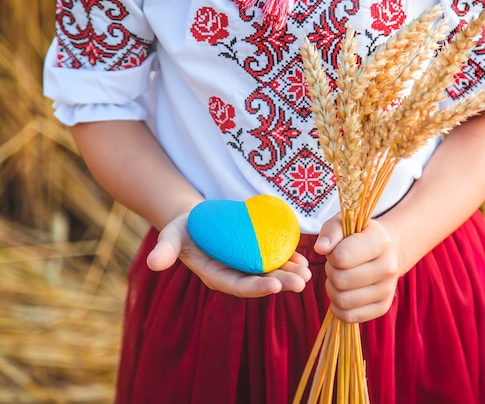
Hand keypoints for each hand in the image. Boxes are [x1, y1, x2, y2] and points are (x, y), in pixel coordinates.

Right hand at [146, 211, 311, 297]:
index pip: (239, 286)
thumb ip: (164, 250)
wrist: (194, 220)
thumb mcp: (170, 236)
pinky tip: (303, 258)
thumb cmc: (181, 229)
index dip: (257, 287)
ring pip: (272, 272)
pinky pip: (275, 258)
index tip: (275, 285)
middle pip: (260, 282)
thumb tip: (153, 263)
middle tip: (302, 283)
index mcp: (216, 276)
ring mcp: (246, 265)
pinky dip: (289, 258)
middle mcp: (234, 274)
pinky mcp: (254, 254)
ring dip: (290, 273)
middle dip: (282, 283)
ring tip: (308, 273)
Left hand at [314, 215, 401, 322]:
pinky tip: (341, 293)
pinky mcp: (383, 307)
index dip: (331, 255)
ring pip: (343, 300)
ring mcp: (388, 289)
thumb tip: (320, 248)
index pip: (342, 257)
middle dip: (330, 272)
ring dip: (332, 289)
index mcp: (380, 241)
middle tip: (336, 266)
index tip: (336, 251)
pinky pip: (349, 316)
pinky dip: (337, 307)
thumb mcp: (343, 223)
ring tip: (338, 278)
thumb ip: (330, 232)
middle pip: (341, 280)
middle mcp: (388, 267)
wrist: (386, 250)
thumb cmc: (358, 236)